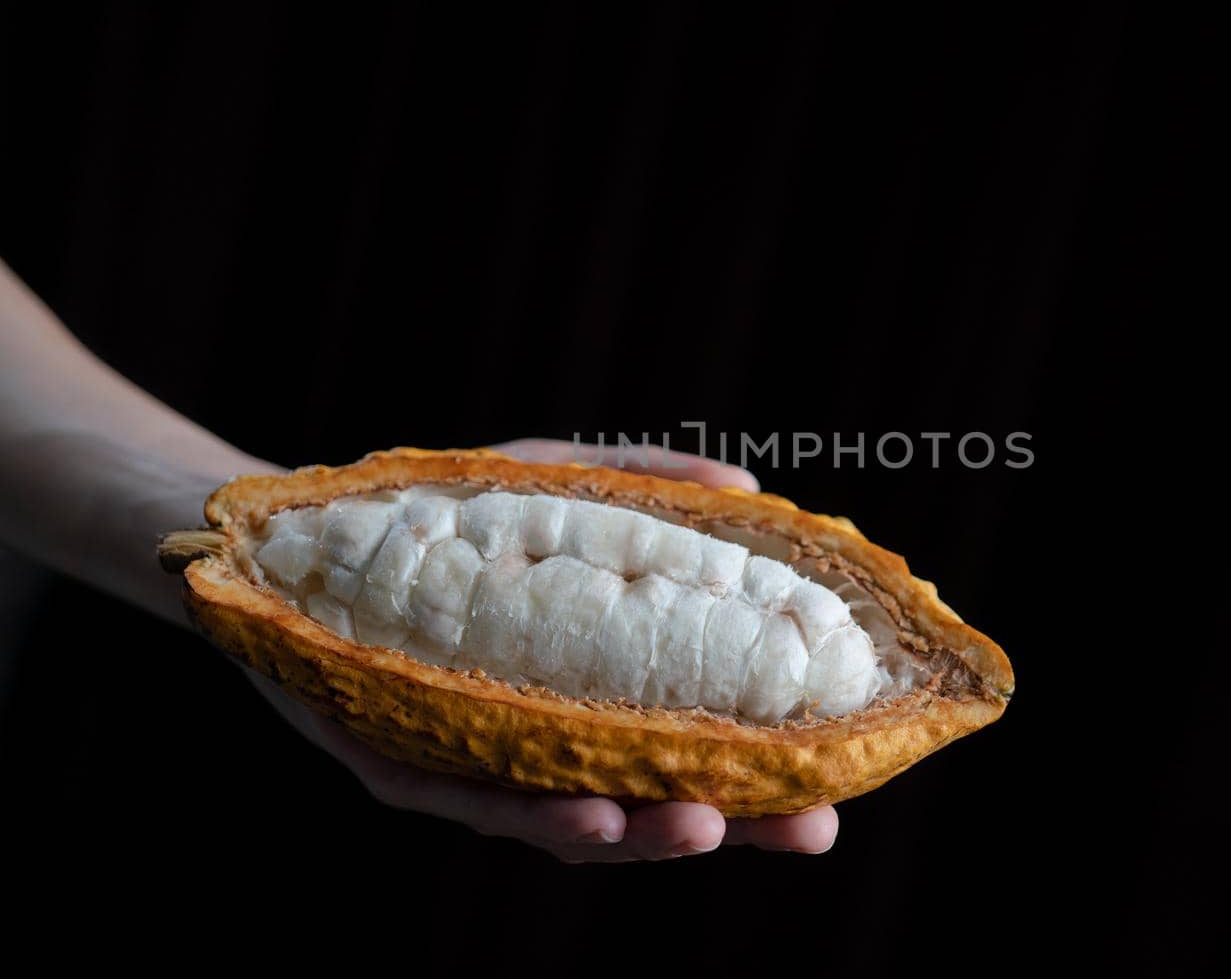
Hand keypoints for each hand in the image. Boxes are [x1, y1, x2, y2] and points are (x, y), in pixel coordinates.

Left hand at [245, 437, 838, 861]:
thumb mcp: (553, 482)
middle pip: (647, 807)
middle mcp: (540, 747)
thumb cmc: (444, 516)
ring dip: (640, 835)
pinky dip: (534, 817)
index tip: (837, 795)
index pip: (689, 754)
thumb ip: (644, 485)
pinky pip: (470, 804)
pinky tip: (591, 816)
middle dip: (730, 825)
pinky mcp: (400, 765)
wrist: (308, 532)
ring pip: (567, 825)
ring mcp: (473, 766)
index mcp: (589, 697)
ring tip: (702, 823)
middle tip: (807, 828)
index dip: (764, 781)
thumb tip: (750, 490)